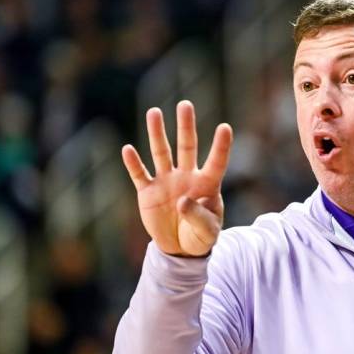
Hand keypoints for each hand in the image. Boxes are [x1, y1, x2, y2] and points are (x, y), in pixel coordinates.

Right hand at [121, 100, 232, 256]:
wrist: (179, 249)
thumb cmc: (200, 237)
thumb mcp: (207, 232)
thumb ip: (198, 216)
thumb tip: (183, 201)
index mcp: (207, 184)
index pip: (216, 162)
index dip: (221, 146)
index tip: (225, 128)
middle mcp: (186, 176)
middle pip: (187, 147)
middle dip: (185, 126)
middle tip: (185, 105)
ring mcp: (166, 182)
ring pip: (161, 153)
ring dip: (157, 134)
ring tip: (154, 112)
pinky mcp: (147, 192)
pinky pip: (139, 175)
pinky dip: (133, 164)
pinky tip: (128, 150)